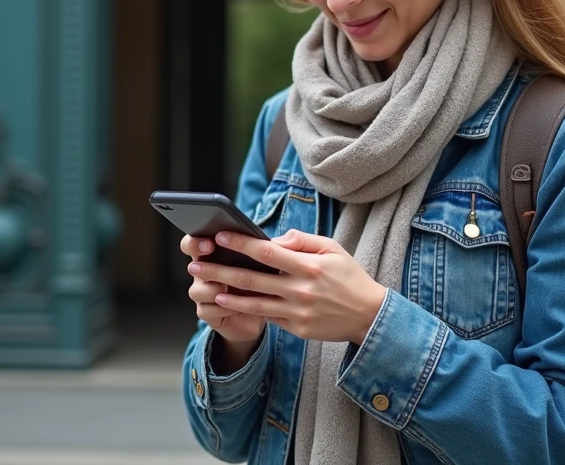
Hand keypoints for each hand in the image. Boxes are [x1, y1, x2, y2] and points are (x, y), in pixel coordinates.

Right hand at [181, 235, 267, 346]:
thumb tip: (279, 243)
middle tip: (210, 252)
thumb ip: (271, 250)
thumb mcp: (269, 264)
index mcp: (216, 255)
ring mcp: (204, 293)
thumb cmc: (265, 281)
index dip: (198, 239)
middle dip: (198, 257)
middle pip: (192, 262)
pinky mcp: (208, 313)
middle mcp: (206, 272)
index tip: (213, 239)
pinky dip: (222, 308)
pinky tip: (237, 307)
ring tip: (228, 288)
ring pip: (196, 289)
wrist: (264, 313)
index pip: (196, 241)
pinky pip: (207, 310)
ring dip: (213, 288)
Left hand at [189, 229, 386, 345]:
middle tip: (196, 265)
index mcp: (309, 266)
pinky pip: (267, 317)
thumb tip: (275, 239)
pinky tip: (228, 304)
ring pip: (253, 303)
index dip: (241, 243)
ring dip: (226, 295)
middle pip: (252, 278)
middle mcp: (300, 290)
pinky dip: (245, 310)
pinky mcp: (297, 328)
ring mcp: (297, 311)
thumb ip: (302, 241)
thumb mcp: (332, 249)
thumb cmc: (349, 276)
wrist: (368, 315)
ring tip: (204, 288)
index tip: (220, 236)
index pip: (267, 252)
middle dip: (220, 271)